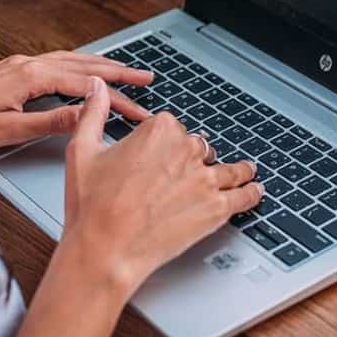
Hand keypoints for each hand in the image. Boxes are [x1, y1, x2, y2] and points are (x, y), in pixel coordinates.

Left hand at [0, 51, 153, 154]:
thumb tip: (85, 115)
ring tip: (123, 72)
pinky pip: (53, 63)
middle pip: (82, 65)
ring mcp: (16, 65)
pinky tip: (80, 73)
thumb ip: (49, 122)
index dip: (117, 98)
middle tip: (147, 78)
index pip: (85, 86)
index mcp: (29, 76)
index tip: (141, 109)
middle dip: (117, 72)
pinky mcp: (8, 71)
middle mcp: (25, 64)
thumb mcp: (8, 130)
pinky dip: (76, 66)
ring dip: (98, 66)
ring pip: (69, 60)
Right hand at [60, 77, 263, 297]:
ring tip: (244, 173)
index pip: (173, 128)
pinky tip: (254, 191)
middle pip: (200, 147)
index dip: (166, 144)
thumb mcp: (82, 149)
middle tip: (183, 177)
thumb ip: (94, 113)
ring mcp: (205, 179)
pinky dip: (251, 193)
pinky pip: (244, 195)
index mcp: (158, 130)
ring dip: (236, 171)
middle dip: (194, 160)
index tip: (160, 155)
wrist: (105, 248)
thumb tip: (97, 88)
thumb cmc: (92, 205)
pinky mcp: (217, 208)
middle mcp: (186, 149)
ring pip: (228, 169)